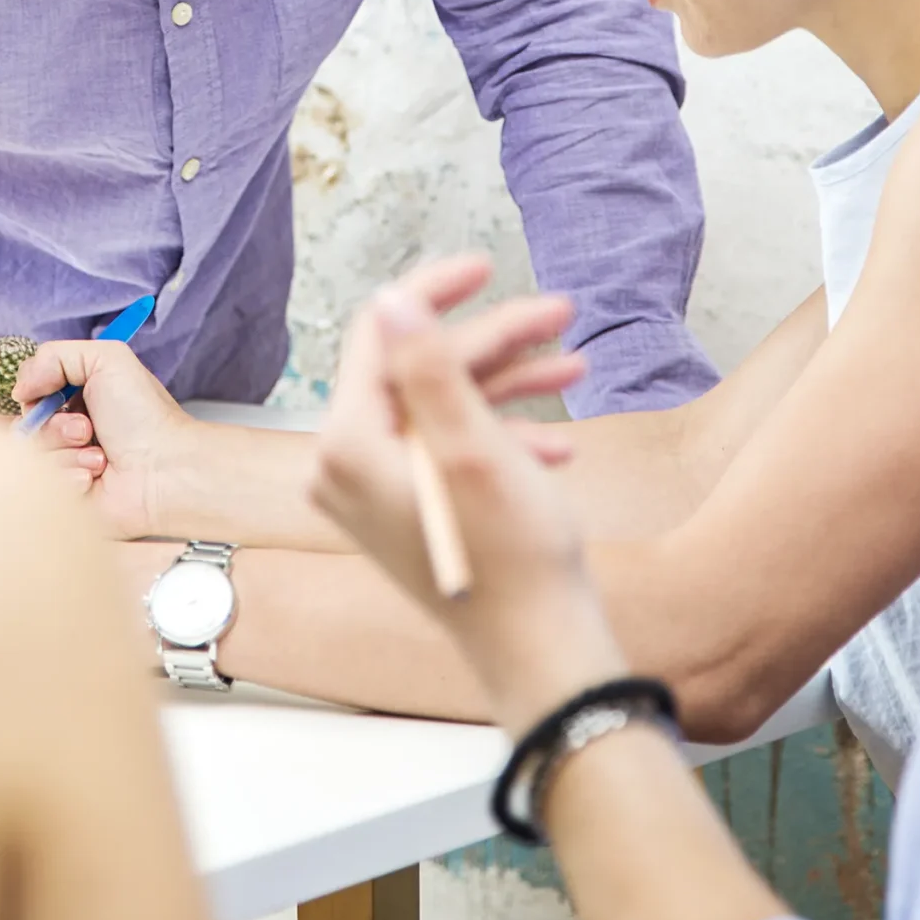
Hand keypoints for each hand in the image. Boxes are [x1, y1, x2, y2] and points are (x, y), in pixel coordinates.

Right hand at [11, 338, 189, 532]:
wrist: (165, 470)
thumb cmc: (144, 415)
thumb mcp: (106, 359)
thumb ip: (54, 356)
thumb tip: (19, 387)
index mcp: (78, 396)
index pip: (30, 392)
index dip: (36, 393)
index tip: (53, 393)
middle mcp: (70, 428)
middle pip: (27, 426)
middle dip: (55, 425)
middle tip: (86, 428)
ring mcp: (68, 463)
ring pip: (33, 458)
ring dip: (67, 452)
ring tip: (100, 456)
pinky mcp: (67, 494)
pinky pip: (44, 486)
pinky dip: (71, 476)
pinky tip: (97, 476)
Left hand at [312, 260, 625, 735]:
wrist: (541, 654)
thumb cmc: (514, 563)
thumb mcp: (476, 450)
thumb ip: (430, 369)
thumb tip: (393, 299)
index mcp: (348, 447)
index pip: (379, 335)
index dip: (435, 292)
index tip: (487, 265)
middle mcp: (347, 469)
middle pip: (417, 370)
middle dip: (492, 340)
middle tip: (558, 314)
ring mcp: (377, 493)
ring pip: (440, 405)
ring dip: (507, 382)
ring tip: (572, 367)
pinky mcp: (409, 510)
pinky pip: (447, 447)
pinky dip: (499, 431)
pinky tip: (557, 437)